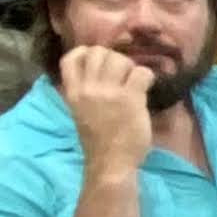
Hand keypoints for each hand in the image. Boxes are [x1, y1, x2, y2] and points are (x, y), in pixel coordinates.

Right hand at [58, 44, 155, 172]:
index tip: (97, 61)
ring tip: (133, 82)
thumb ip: (85, 91)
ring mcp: (109, 93)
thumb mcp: (80, 112)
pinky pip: (141, 72)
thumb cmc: (97, 140)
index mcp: (73, 93)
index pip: (69, 59)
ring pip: (120, 59)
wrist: (110, 163)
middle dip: (113, 58)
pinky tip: (145, 89)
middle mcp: (88, 89)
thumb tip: (101, 71)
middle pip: (98, 52)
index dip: (85, 53)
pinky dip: (147, 77)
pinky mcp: (130, 99)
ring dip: (130, 67)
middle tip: (121, 74)